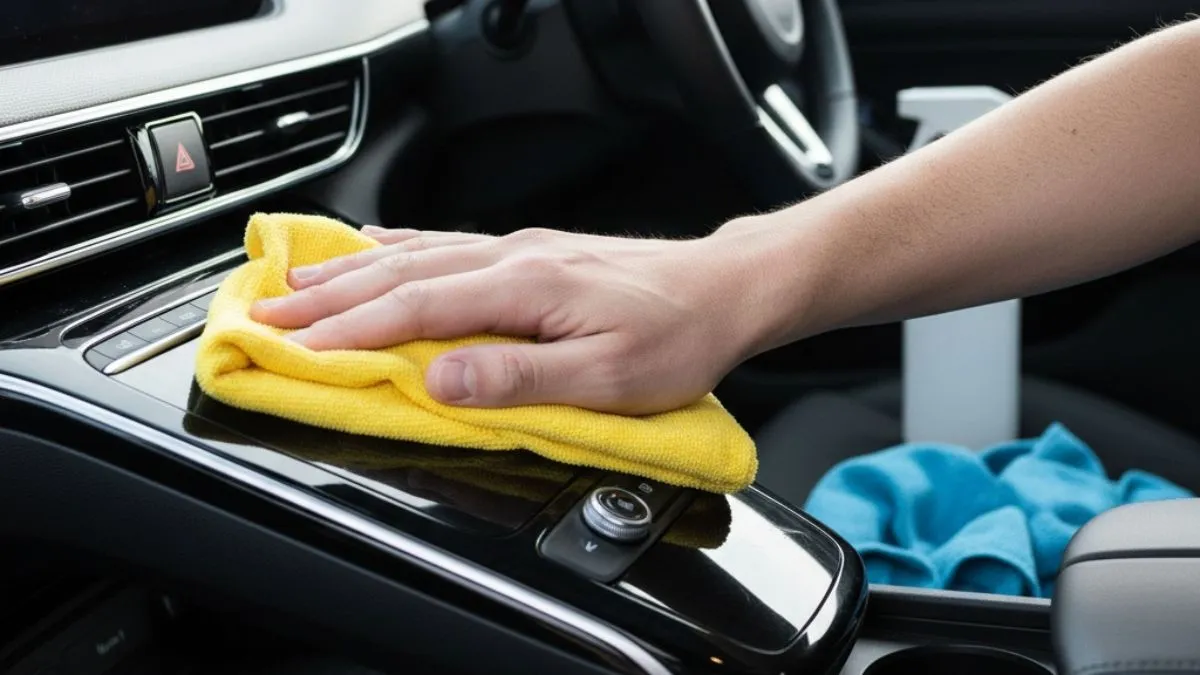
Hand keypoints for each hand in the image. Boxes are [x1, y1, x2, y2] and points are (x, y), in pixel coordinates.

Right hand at [249, 225, 759, 413]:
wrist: (722, 289)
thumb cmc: (675, 337)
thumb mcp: (607, 377)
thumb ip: (520, 378)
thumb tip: (440, 378)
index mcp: (524, 288)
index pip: (415, 306)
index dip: (348, 329)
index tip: (293, 346)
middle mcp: (513, 258)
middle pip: (401, 272)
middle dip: (329, 296)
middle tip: (267, 314)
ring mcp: (520, 249)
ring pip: (417, 252)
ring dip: (352, 269)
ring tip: (298, 282)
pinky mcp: (531, 251)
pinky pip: (447, 241)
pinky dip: (399, 246)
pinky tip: (376, 247)